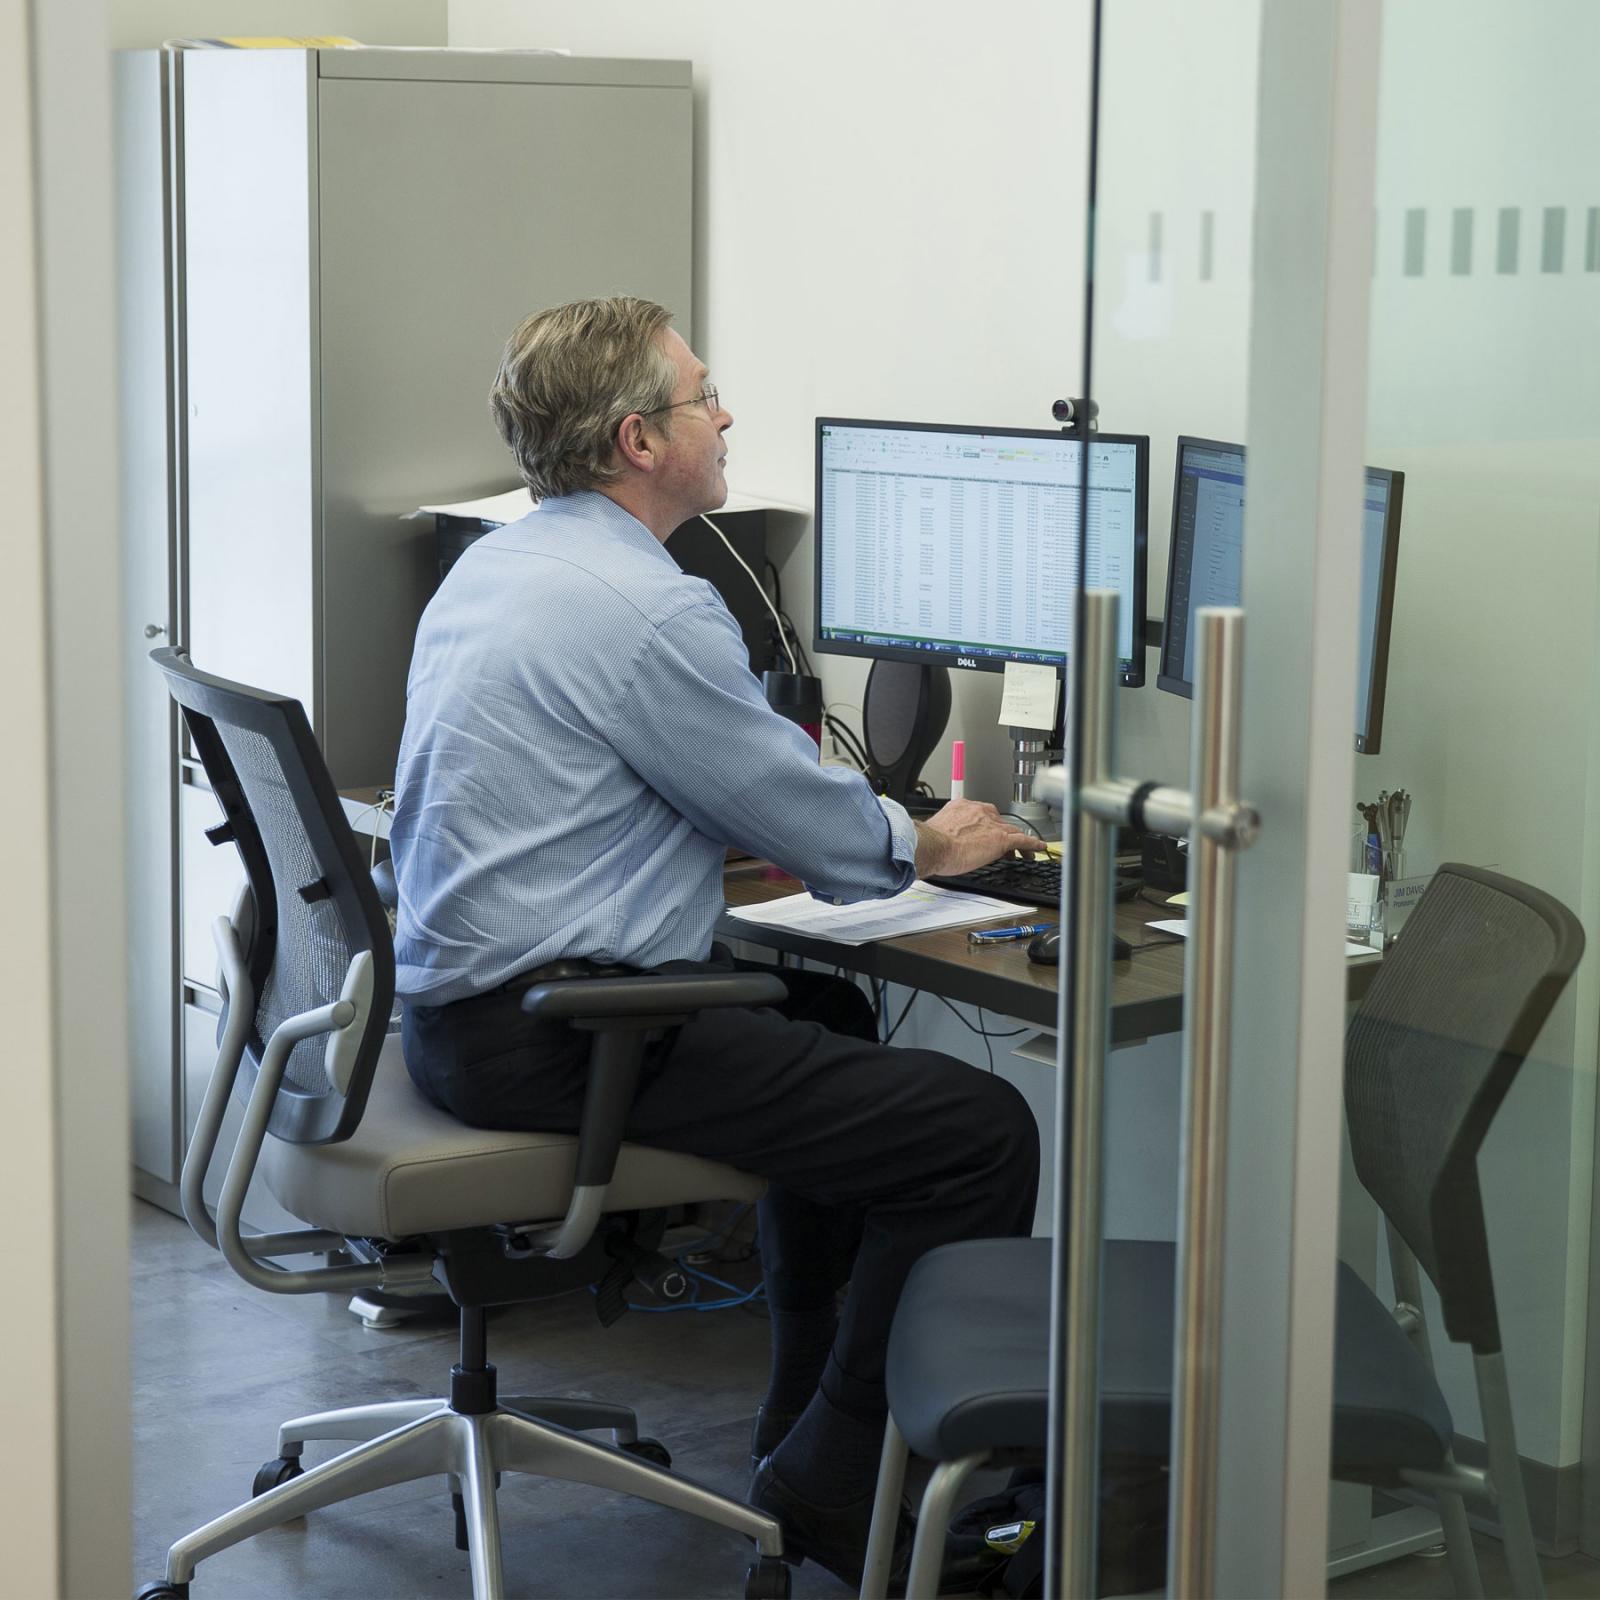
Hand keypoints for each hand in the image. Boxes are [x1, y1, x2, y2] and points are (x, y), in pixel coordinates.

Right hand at [913, 799, 1042, 878]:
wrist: (933, 846)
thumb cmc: (931, 843)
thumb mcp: (938, 831)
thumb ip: (947, 832)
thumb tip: (945, 842)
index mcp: (962, 807)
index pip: (982, 815)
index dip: (988, 826)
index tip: (987, 834)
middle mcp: (979, 811)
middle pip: (1000, 821)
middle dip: (1004, 833)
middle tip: (1006, 847)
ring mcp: (992, 825)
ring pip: (1012, 830)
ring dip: (1020, 841)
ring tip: (1025, 851)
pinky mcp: (1001, 839)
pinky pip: (1023, 840)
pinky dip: (1033, 844)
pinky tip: (1038, 848)